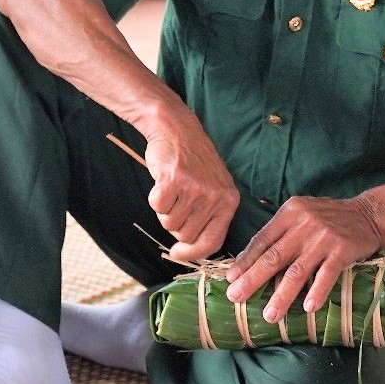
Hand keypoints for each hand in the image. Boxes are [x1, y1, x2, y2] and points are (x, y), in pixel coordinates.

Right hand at [139, 108, 238, 263]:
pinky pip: (158, 206)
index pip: (212, 242)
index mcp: (229, 202)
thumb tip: (185, 253)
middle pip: (186, 235)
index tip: (178, 254)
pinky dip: (155, 198)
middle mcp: (215, 197)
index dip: (193, 253)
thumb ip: (208, 219)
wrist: (178, 129)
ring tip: (173, 188)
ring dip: (165, 210)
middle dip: (176, 224)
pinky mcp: (174, 180)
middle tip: (177, 201)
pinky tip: (163, 182)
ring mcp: (194, 188)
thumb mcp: (214, 189)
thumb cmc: (194, 163)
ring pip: (170, 223)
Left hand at [224, 195, 384, 323]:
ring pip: (298, 270)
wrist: (369, 213)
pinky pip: (327, 274)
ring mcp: (324, 237)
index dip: (245, 261)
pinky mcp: (343, 249)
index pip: (262, 240)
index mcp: (289, 213)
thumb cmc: (329, 217)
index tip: (230, 280)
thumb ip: (280, 231)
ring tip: (270, 315)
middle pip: (274, 256)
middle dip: (252, 280)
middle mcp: (304, 223)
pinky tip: (308, 308)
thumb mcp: (301, 213)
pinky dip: (317, 291)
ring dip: (282, 295)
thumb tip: (249, 260)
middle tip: (236, 298)